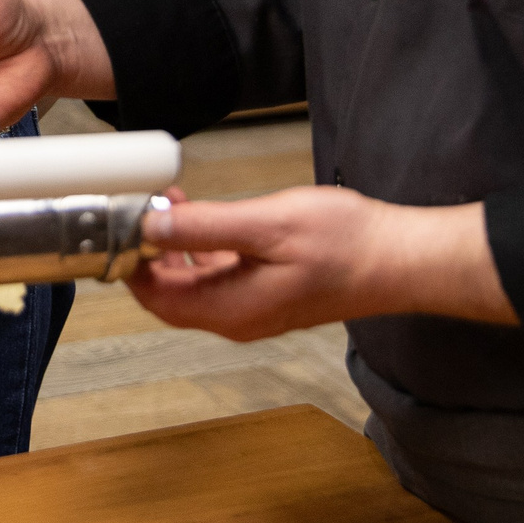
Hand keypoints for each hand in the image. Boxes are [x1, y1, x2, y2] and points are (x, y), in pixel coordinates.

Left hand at [127, 188, 516, 341]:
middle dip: (148, 252)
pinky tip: (207, 218)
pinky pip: (219, 278)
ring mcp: (253, 310)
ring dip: (175, 247)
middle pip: (169, 294)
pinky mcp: (268, 295)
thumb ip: (205, 228)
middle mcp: (237, 318)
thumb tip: (150, 227)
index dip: (129, 262)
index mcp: (230, 309)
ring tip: (173, 203)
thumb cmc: (346, 245)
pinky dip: (203, 249)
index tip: (121, 223)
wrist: (401, 259)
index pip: (155, 297)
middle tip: (144, 206)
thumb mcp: (266, 225)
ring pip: (193, 285)